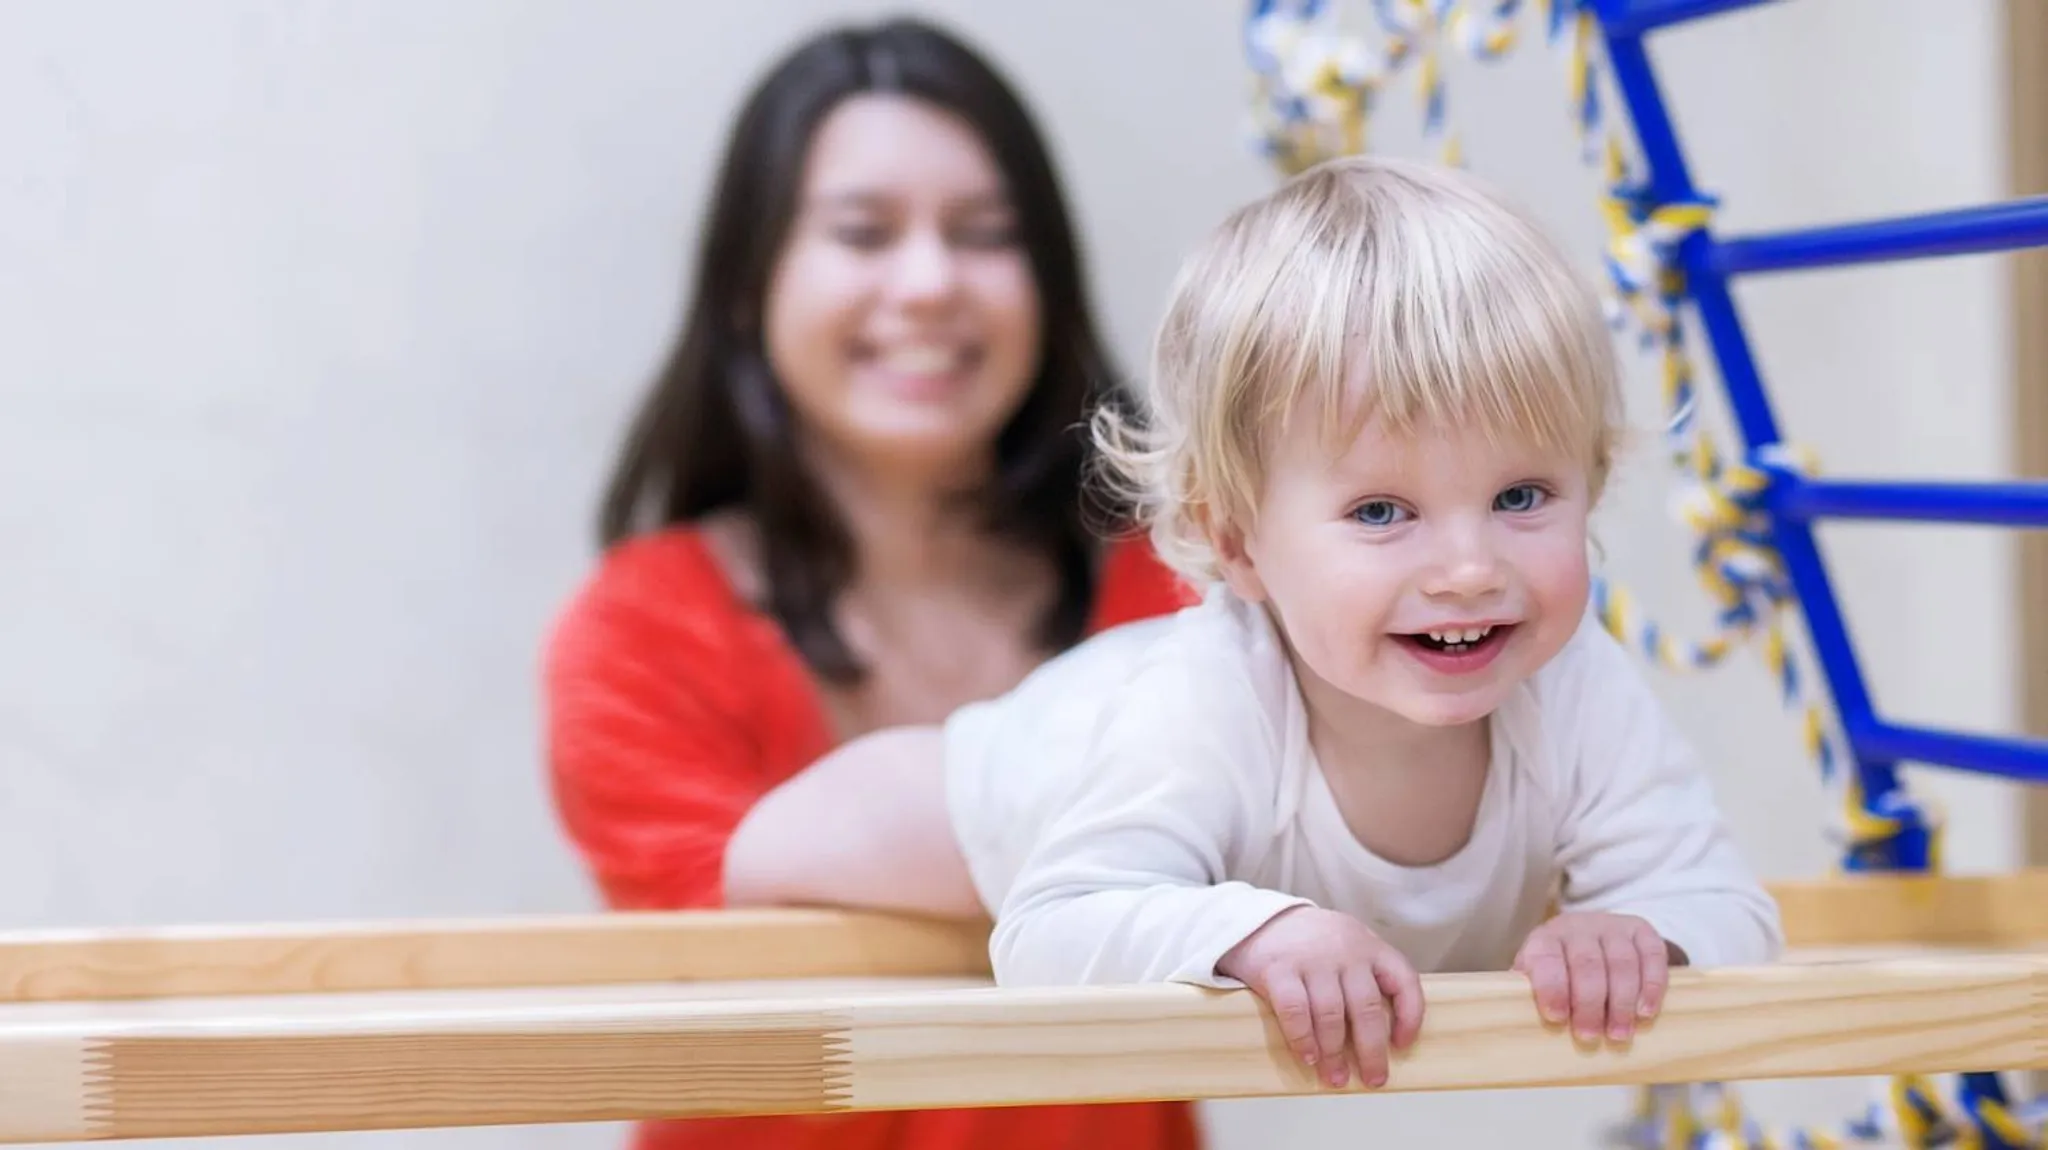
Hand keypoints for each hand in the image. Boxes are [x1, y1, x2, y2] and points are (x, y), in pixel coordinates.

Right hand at [1215, 906, 1423, 1088]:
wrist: (1261, 920)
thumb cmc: (1313, 943)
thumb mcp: (1349, 944)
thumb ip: (1368, 975)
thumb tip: (1385, 1035)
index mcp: (1369, 946)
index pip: (1403, 980)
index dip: (1409, 1017)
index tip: (1401, 1045)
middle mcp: (1345, 951)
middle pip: (1366, 1008)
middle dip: (1372, 1051)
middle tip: (1372, 1079)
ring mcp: (1311, 959)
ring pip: (1331, 1014)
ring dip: (1334, 1053)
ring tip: (1335, 1076)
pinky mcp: (1278, 969)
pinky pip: (1295, 1011)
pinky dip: (1303, 1039)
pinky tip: (1308, 1057)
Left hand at [1512, 911, 1671, 1044]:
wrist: (1593, 938)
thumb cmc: (1560, 971)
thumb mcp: (1537, 979)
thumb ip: (1529, 997)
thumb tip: (1521, 1026)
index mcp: (1545, 939)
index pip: (1546, 958)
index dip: (1551, 987)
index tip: (1556, 1017)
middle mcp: (1578, 927)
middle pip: (1587, 963)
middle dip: (1589, 1003)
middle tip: (1590, 1036)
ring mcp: (1612, 926)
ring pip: (1621, 961)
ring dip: (1621, 1002)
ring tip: (1619, 1033)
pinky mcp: (1642, 931)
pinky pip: (1652, 955)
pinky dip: (1652, 986)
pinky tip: (1645, 1012)